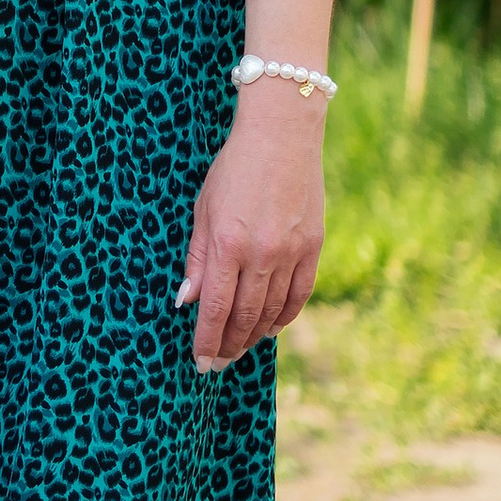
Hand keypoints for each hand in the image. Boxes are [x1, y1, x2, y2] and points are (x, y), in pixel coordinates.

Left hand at [175, 92, 327, 370]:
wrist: (282, 136)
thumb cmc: (233, 169)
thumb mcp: (203, 209)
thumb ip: (197, 259)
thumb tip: (186, 302)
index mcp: (227, 244)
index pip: (214, 308)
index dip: (207, 340)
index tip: (200, 363)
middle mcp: (261, 254)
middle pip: (244, 316)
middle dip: (229, 345)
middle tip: (218, 364)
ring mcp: (292, 252)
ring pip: (272, 311)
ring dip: (253, 335)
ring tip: (239, 348)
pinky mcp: (314, 247)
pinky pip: (299, 295)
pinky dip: (284, 317)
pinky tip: (270, 327)